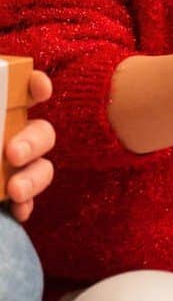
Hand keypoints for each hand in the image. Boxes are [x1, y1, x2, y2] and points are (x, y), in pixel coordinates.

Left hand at [5, 69, 55, 222]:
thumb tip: (3, 134)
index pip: (23, 93)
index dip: (36, 87)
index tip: (40, 87)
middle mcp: (10, 139)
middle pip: (40, 133)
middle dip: (34, 141)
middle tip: (13, 153)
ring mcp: (12, 171)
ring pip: (41, 169)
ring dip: (33, 178)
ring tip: (15, 191)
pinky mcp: (10, 200)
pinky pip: (27, 203)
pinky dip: (24, 207)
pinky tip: (17, 213)